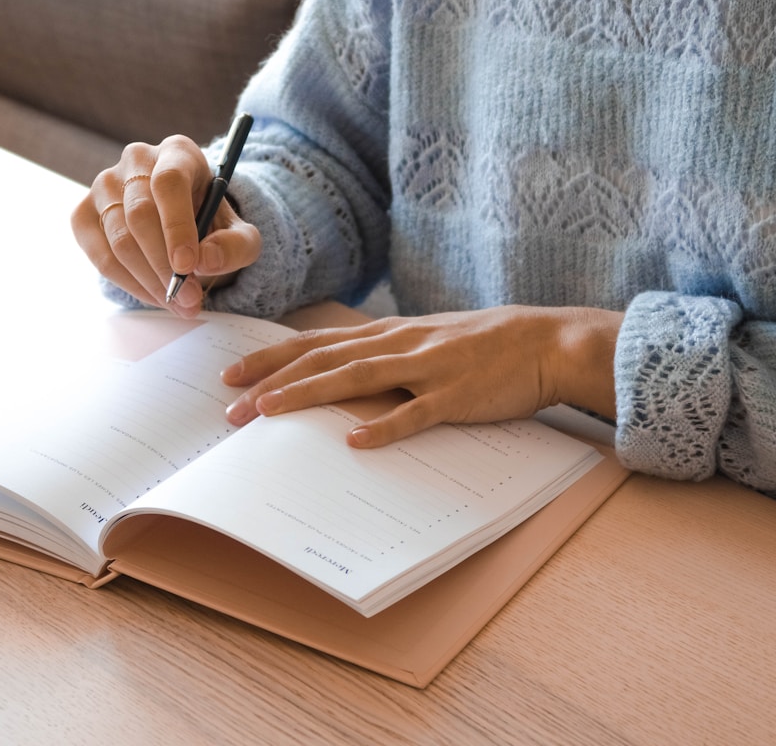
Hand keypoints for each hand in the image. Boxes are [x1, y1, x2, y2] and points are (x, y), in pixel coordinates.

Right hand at [71, 136, 261, 315]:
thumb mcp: (240, 235)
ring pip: (119, 240)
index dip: (176, 226)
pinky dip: (129, 284)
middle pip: (140, 214)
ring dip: (149, 281)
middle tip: (189, 299)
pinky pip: (100, 256)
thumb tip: (205, 261)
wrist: (184, 226)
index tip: (188, 266)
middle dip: (164, 265)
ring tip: (178, 303)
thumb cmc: (212, 224)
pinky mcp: (84, 214)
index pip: (168, 182)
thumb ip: (235, 246)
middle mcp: (136, 161)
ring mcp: (104, 185)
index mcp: (177, 153)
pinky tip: (153, 295)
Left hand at [222, 305, 621, 446]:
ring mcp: (426, 368)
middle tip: (229, 404)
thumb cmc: (484, 345)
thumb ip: (386, 357)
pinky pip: (415, 413)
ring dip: (307, 394)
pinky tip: (355, 442)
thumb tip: (342, 376)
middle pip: (322, 360)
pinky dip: (385, 426)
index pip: (317, 343)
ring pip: (355, 378)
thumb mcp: (426, 342)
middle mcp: (399, 344)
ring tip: (268, 411)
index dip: (271, 358)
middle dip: (272, 381)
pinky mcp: (455, 395)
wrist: (545, 342)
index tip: (231, 373)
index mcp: (389, 334)